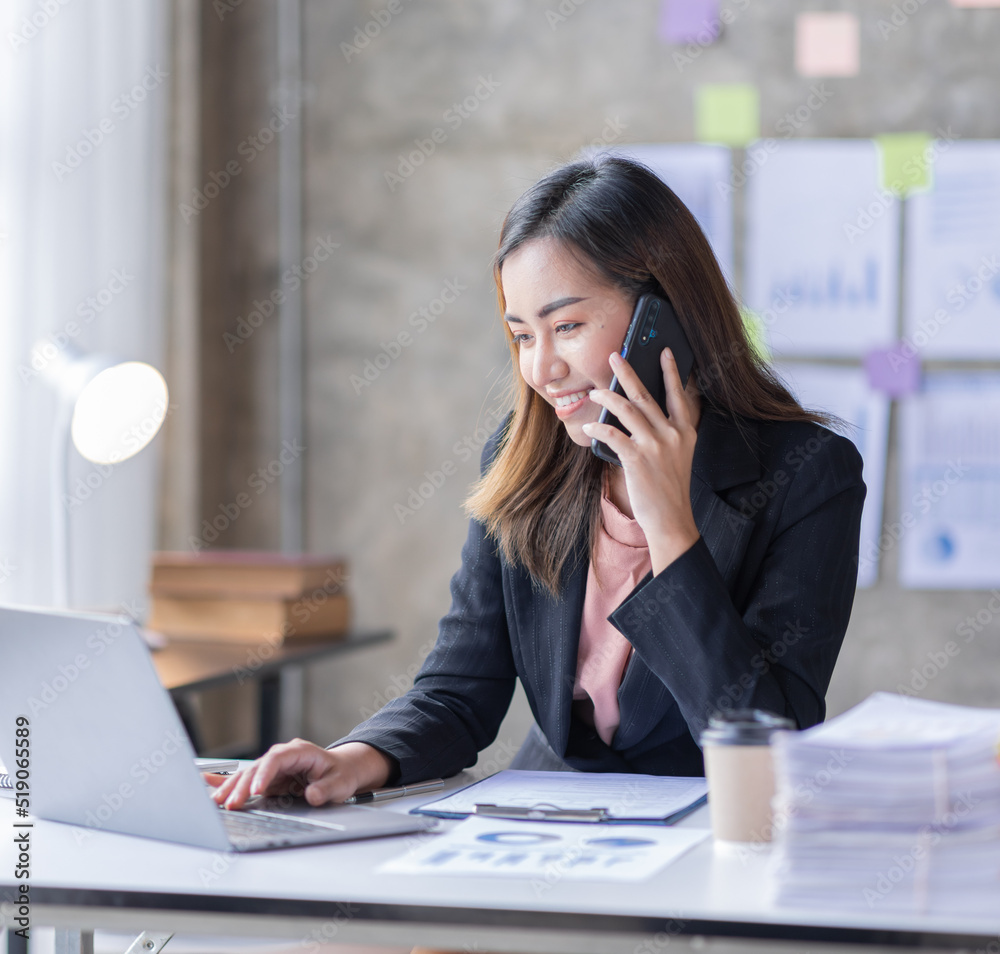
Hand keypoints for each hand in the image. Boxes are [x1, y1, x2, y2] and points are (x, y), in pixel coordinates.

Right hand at [206, 740, 392, 809]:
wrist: (342, 770)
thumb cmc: (341, 773)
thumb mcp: (341, 783)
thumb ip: (327, 789)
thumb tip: (312, 795)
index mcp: (299, 752)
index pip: (276, 759)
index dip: (264, 774)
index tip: (256, 791)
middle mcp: (283, 756)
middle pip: (257, 767)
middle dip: (242, 785)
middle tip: (231, 805)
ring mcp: (274, 767)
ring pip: (249, 775)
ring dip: (233, 788)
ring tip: (217, 803)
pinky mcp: (269, 778)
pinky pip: (248, 780)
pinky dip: (230, 784)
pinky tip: (210, 786)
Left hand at [582, 348, 699, 573]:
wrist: (671, 519)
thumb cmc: (670, 489)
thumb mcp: (679, 456)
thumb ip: (668, 433)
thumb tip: (641, 413)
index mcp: (685, 432)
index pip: (680, 395)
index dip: (672, 372)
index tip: (664, 352)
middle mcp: (673, 434)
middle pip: (646, 395)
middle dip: (628, 373)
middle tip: (614, 356)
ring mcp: (656, 446)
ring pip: (627, 410)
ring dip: (607, 398)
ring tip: (594, 392)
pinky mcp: (638, 459)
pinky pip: (613, 434)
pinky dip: (599, 428)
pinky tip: (589, 426)